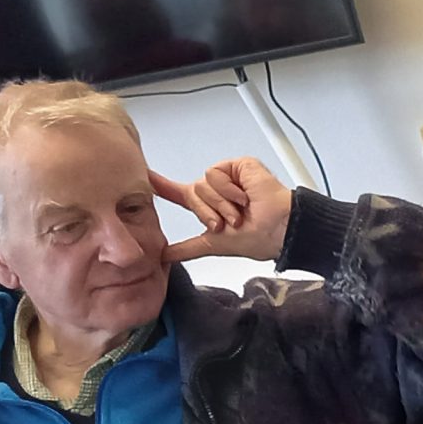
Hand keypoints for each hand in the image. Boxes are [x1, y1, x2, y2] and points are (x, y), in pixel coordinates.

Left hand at [152, 159, 293, 263]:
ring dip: (221, 204)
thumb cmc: (256, 238)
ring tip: (241, 212)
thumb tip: (163, 256)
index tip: (145, 176)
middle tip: (227, 223)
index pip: (181, 195)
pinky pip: (215, 174)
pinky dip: (228, 190)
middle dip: (208, 212)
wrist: (277, 229)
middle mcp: (217, 191)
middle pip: (191, 194)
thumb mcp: (213, 245)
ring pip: (202, 185)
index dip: (163, 187)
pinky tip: (245, 197)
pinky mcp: (237, 166)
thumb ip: (187, 248)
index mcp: (210, 207)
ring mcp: (227, 178)